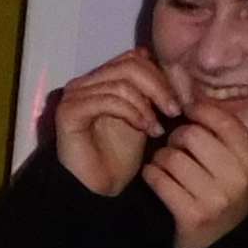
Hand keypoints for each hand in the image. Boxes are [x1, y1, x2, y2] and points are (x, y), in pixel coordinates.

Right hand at [46, 48, 181, 199]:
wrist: (99, 189)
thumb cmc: (121, 157)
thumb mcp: (144, 116)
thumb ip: (151, 92)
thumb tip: (173, 69)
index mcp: (100, 79)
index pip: (133, 58)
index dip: (160, 75)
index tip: (178, 101)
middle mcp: (83, 83)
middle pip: (129, 65)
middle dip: (158, 87)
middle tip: (174, 110)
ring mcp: (73, 96)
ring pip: (121, 83)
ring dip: (146, 105)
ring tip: (157, 127)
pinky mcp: (69, 112)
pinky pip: (107, 100)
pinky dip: (131, 112)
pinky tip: (144, 129)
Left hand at [143, 95, 247, 247]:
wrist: (211, 246)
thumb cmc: (217, 194)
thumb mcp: (233, 165)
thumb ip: (222, 135)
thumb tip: (193, 96)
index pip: (224, 121)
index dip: (200, 110)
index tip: (187, 112)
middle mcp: (239, 180)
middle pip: (192, 135)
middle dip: (176, 138)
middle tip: (175, 147)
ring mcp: (217, 200)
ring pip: (171, 157)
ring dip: (161, 160)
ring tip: (165, 168)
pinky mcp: (192, 215)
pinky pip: (158, 179)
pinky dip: (151, 176)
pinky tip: (156, 180)